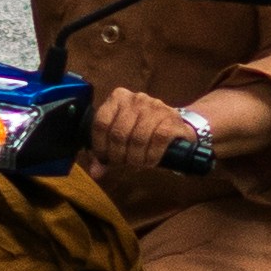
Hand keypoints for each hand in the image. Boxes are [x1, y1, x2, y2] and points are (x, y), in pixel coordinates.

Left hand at [88, 84, 203, 205]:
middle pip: (118, 133)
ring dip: (136, 158)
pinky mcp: (171, 118)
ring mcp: (155, 106)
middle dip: (119, 156)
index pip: (101, 123)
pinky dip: (152, 156)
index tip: (105, 159)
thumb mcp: (121, 139)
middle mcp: (136, 98)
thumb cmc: (143, 132)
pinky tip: (150, 161)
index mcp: (118, 98)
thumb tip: (95, 173)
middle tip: (123, 164)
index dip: (100, 146)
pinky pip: (158, 139)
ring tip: (137, 164)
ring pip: (138, 138)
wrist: (175, 127)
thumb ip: (106, 153)